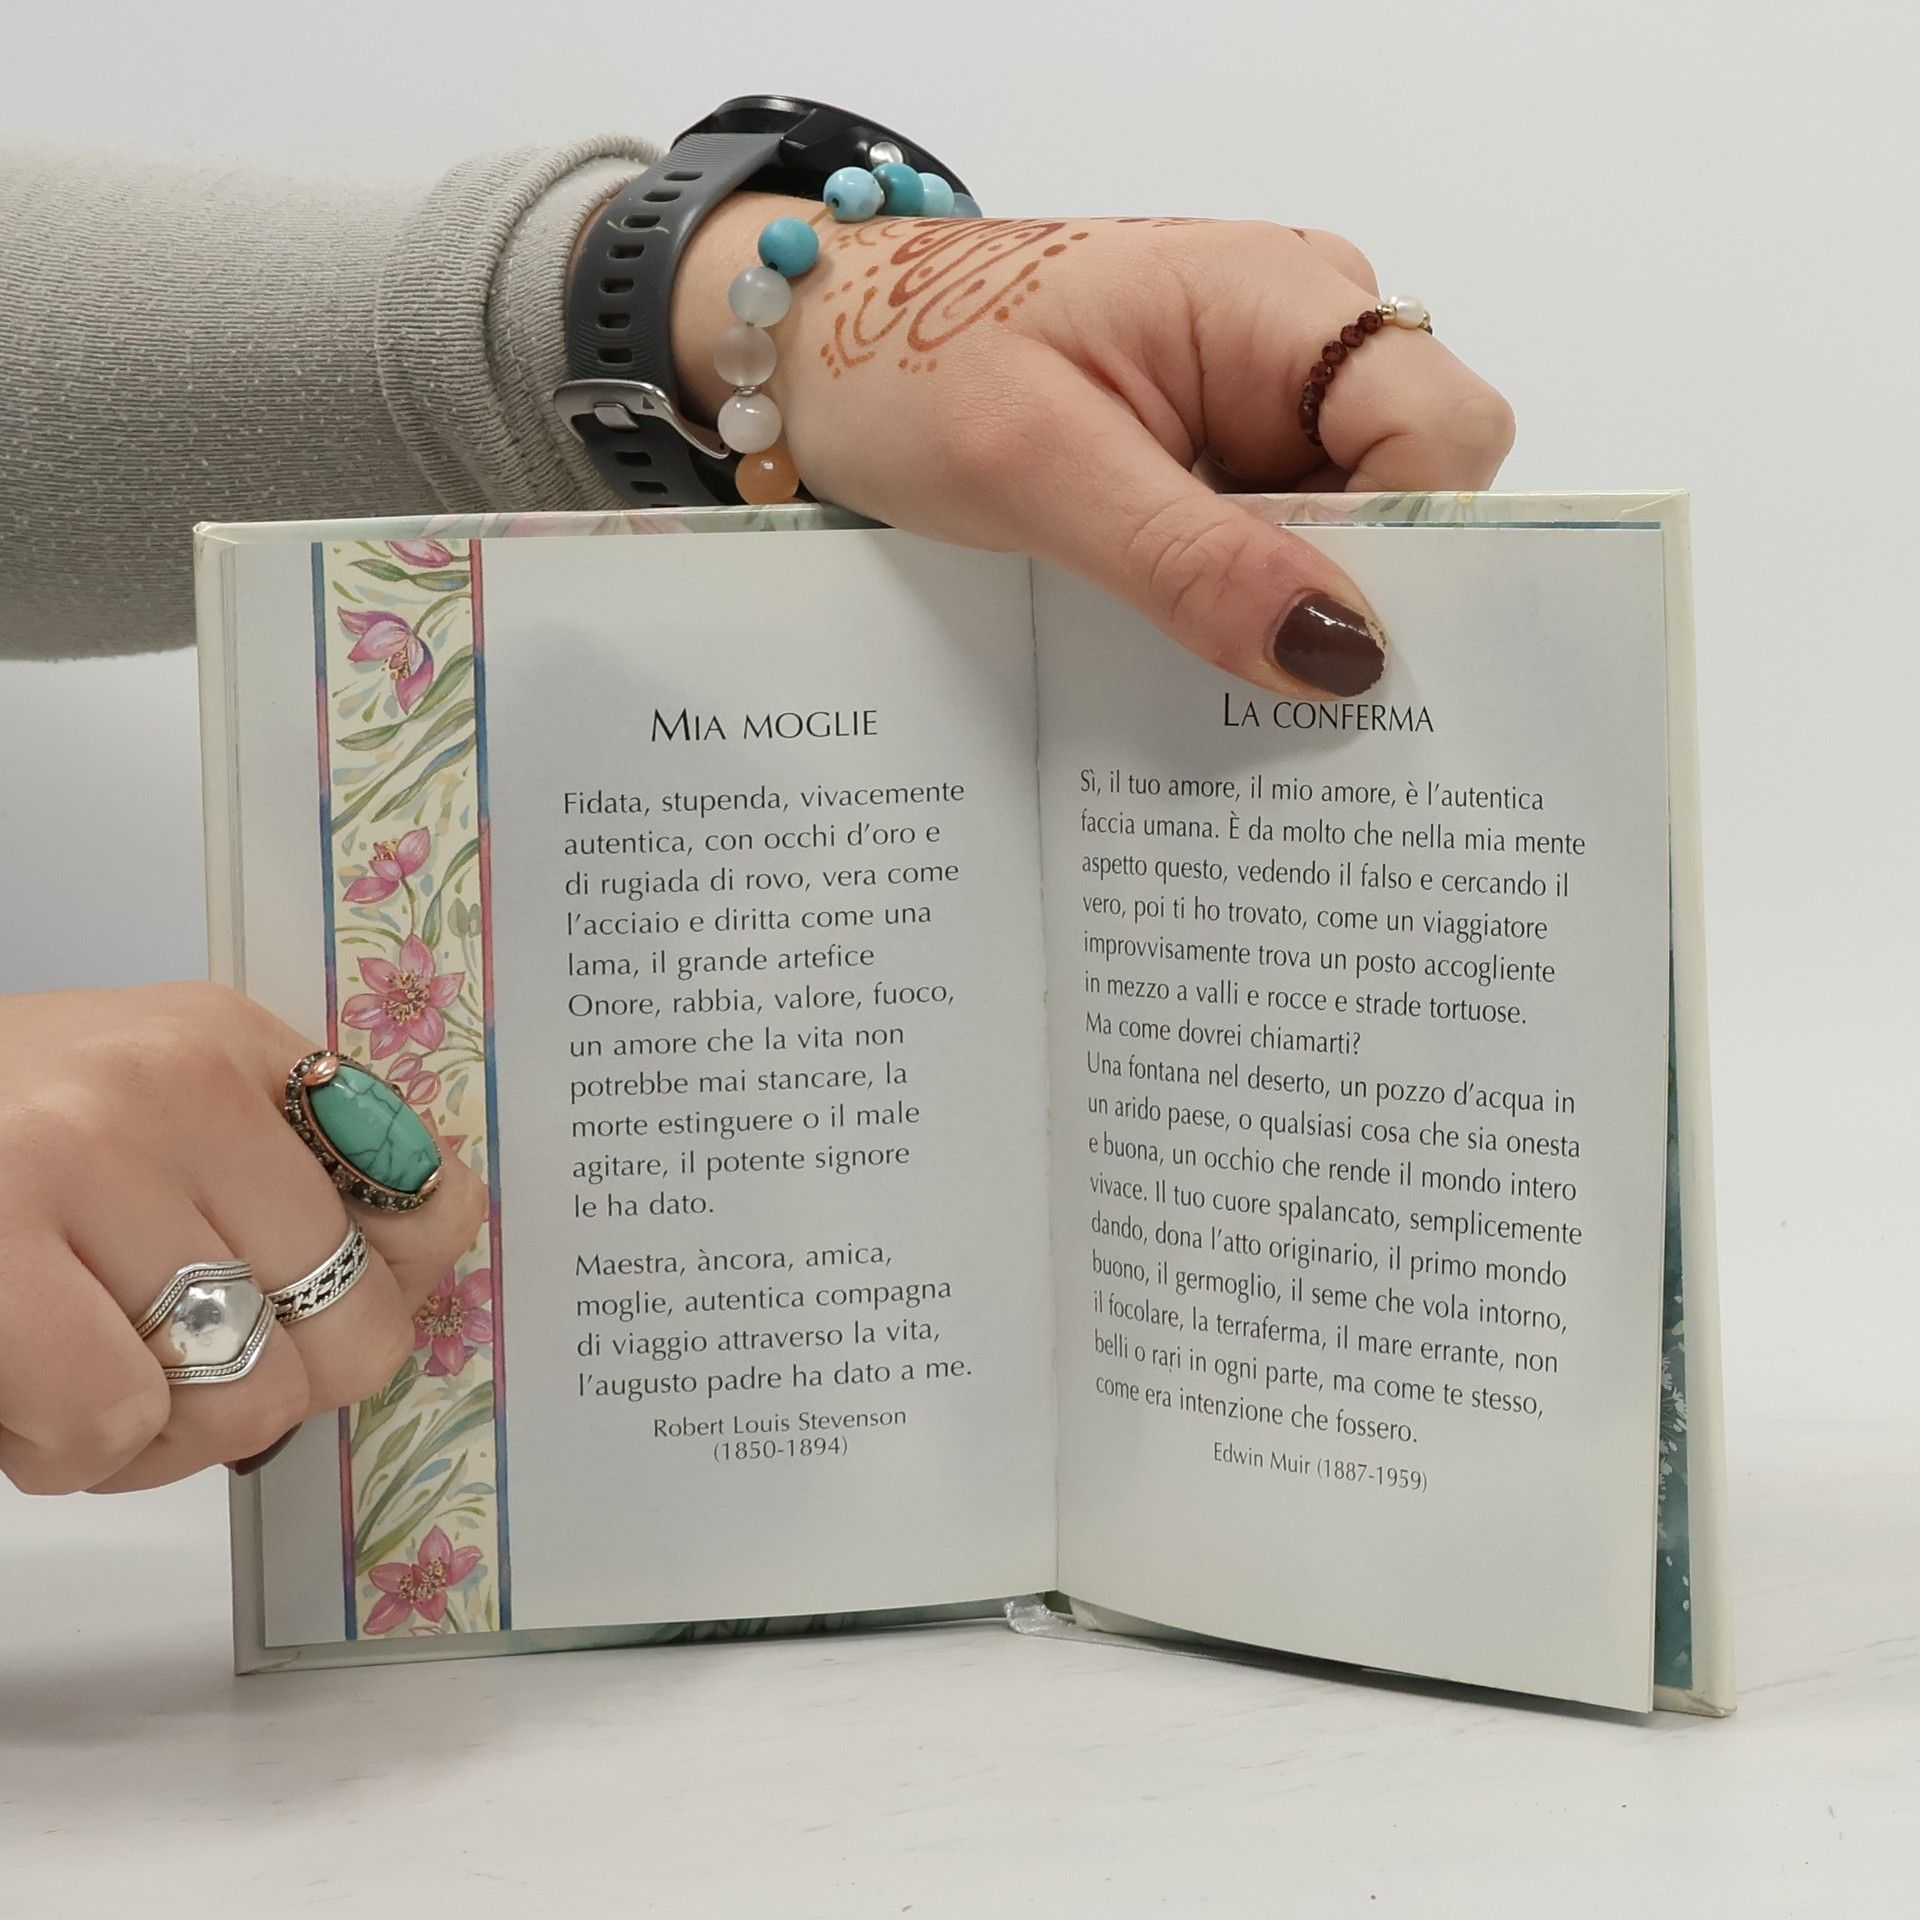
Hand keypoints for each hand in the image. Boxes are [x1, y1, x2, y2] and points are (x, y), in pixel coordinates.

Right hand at [0, 984, 487, 1492]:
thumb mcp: (155, 1112)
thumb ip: (297, 1172)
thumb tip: (433, 1247)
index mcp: (228, 1042)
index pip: (429, 1201)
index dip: (386, 1296)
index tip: (325, 1319)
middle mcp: (168, 1082)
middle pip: (350, 1330)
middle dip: (272, 1386)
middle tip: (178, 1365)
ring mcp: (72, 1158)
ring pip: (243, 1398)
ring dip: (162, 1434)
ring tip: (79, 1371)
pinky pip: (111, 1422)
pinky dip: (71, 1452)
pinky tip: (23, 1394)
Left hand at [671, 196, 1514, 698]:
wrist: (823, 347)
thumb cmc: (907, 368)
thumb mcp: (1040, 471)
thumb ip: (1193, 562)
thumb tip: (1344, 656)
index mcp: (1279, 298)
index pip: (1443, 429)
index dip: (1411, 549)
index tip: (1325, 651)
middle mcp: (1300, 332)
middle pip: (1414, 481)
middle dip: (1352, 592)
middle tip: (1251, 682)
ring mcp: (1263, 386)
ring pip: (1350, 523)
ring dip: (1286, 604)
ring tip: (1190, 656)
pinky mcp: (1221, 438)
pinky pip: (1280, 531)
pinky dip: (1244, 593)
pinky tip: (1180, 633)